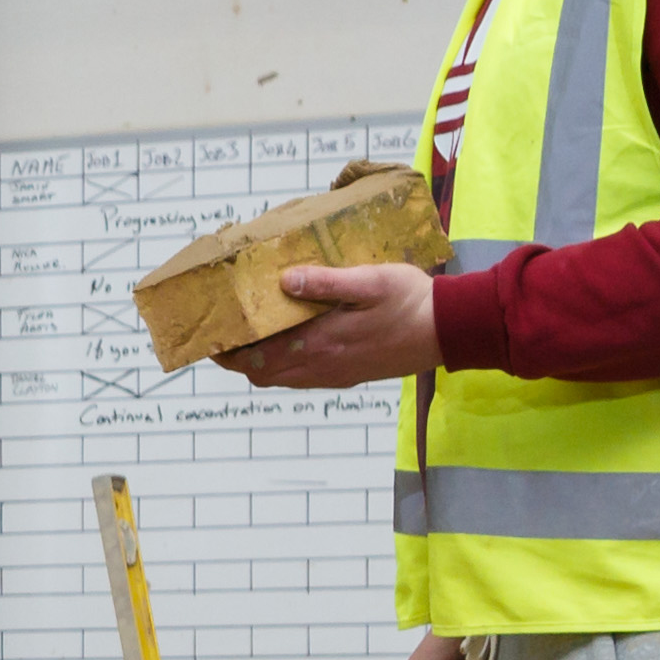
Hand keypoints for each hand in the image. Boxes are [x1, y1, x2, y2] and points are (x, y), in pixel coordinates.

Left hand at [214, 262, 440, 390]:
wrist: (448, 330)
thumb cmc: (411, 301)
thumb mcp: (370, 281)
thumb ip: (325, 282)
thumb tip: (284, 280)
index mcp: (321, 344)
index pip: (257, 359)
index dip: (228, 353)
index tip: (211, 337)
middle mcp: (322, 366)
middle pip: (262, 374)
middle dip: (237, 359)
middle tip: (224, 335)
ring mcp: (335, 374)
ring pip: (281, 379)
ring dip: (259, 363)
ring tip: (249, 337)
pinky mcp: (347, 375)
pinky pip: (302, 378)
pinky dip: (283, 365)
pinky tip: (286, 342)